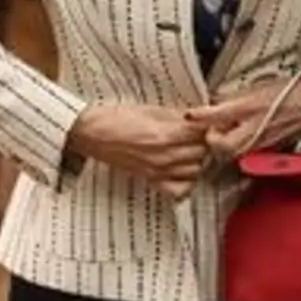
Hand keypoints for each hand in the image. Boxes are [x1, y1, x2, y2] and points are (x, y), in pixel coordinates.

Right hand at [66, 104, 208, 198]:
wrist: (93, 134)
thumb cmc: (117, 119)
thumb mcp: (152, 109)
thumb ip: (178, 116)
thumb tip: (200, 117)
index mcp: (166, 134)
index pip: (203, 133)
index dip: (207, 126)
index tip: (206, 123)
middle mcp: (165, 156)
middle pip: (203, 152)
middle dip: (203, 142)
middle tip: (197, 135)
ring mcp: (160, 171)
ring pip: (196, 170)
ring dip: (196, 160)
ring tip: (188, 149)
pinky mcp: (153, 181)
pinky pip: (181, 190)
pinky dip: (185, 182)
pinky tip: (181, 170)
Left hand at [184, 76, 300, 158]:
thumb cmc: (287, 90)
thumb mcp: (258, 86)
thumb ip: (234, 97)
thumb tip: (214, 102)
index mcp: (251, 107)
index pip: (217, 115)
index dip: (200, 116)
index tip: (190, 115)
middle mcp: (255, 127)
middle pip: (222, 145)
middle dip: (212, 140)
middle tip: (212, 129)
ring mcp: (262, 142)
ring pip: (233, 153)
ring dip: (224, 145)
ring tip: (226, 132)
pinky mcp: (269, 150)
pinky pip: (246, 153)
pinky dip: (238, 148)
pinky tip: (241, 137)